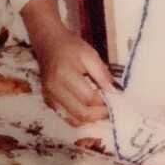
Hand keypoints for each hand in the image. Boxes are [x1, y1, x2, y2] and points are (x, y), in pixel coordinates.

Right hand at [21, 0, 111, 126]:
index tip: (116, 99)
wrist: (49, 44)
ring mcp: (49, 97)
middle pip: (81, 113)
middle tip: (111, 109)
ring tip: (101, 110)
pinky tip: (90, 109)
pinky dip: (80, 117)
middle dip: (99, 114)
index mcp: (64, 75)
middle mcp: (54, 90)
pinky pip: (67, 117)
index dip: (104, 102)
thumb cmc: (71, 47)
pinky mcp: (48, 102)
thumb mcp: (90, 55)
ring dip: (90, 119)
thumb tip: (115, 92)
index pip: (88, 98)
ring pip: (74, 120)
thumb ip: (103, 74)